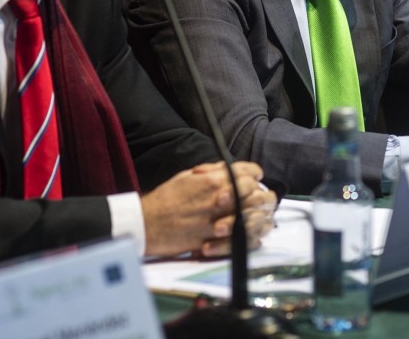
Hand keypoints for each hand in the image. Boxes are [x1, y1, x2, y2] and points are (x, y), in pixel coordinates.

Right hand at [141, 161, 274, 257]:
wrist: (146, 225)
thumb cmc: (165, 200)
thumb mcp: (186, 176)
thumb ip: (211, 171)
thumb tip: (229, 167)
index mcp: (212, 181)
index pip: (248, 172)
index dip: (255, 173)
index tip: (257, 176)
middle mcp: (218, 199)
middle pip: (256, 194)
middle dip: (262, 194)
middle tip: (261, 196)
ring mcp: (217, 221)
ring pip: (253, 217)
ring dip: (260, 216)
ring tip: (259, 215)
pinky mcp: (214, 241)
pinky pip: (242, 240)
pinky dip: (252, 238)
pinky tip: (254, 235)